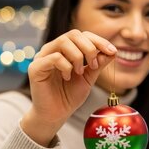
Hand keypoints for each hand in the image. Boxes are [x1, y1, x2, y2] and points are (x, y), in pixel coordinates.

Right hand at [21, 30, 116, 145]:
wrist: (56, 114)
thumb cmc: (69, 96)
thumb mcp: (89, 78)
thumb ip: (98, 64)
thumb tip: (112, 51)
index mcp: (65, 50)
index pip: (82, 35)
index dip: (99, 41)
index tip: (112, 52)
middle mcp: (53, 49)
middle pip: (73, 34)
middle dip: (89, 48)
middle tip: (94, 65)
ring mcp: (43, 57)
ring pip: (63, 42)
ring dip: (78, 56)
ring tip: (80, 72)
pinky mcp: (36, 68)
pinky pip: (54, 57)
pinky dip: (66, 66)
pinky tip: (67, 77)